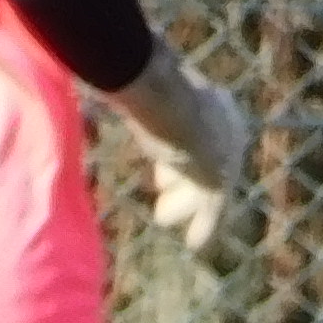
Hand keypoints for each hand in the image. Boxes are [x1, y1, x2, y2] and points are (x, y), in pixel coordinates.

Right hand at [112, 45, 255, 252]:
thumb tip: (95, 78)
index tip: (162, 174)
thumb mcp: (136, 91)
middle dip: (182, 183)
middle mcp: (226, 127)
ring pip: (206, 187)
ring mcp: (226, 153)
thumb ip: (126, 91)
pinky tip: (196, 243)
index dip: (177, 158)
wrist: (168, 103)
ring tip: (165, 219)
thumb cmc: (146, 90)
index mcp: (211, 102)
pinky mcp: (220, 176)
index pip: (198, 135)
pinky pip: (214, 207)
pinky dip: (206, 225)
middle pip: (204, 163)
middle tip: (163, 201)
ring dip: (185, 205)